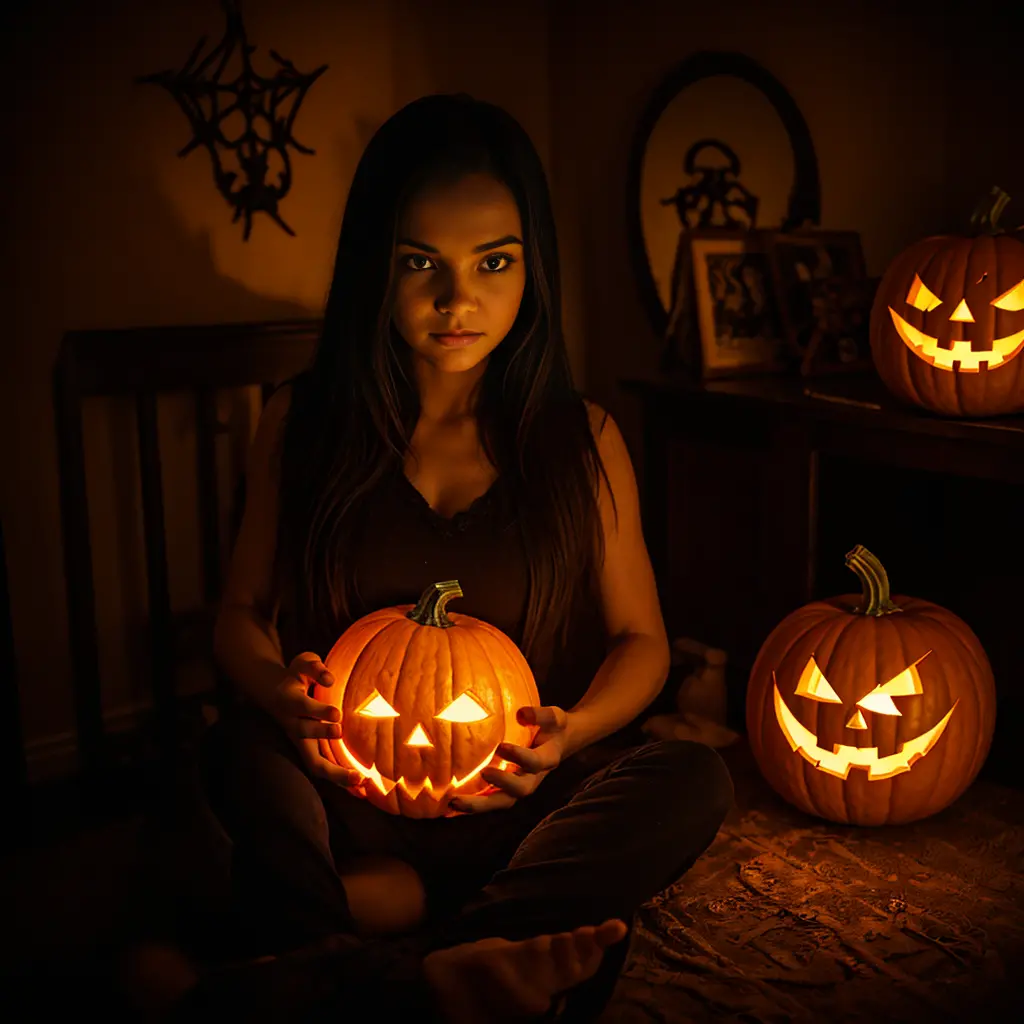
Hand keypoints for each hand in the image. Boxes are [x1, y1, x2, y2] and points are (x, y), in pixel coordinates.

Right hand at [268, 652, 363, 788]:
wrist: (276, 693)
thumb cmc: (297, 676)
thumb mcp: (303, 663)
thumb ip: (314, 667)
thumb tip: (330, 678)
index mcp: (289, 701)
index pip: (301, 706)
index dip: (317, 711)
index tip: (337, 713)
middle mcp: (293, 725)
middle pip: (304, 735)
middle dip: (321, 735)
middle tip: (341, 732)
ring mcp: (301, 742)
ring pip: (314, 763)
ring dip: (336, 773)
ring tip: (359, 780)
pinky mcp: (310, 753)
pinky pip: (324, 771)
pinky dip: (342, 782)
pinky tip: (362, 790)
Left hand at [448, 706, 568, 813]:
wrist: (558, 744)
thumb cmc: (553, 727)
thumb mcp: (555, 717)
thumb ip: (541, 714)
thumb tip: (521, 713)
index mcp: (547, 760)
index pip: (535, 762)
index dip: (520, 756)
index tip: (501, 746)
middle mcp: (533, 778)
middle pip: (519, 791)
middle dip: (500, 785)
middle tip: (482, 773)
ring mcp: (519, 787)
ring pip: (501, 802)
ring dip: (479, 804)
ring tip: (454, 802)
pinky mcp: (506, 790)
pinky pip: (490, 801)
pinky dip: (473, 804)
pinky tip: (450, 805)